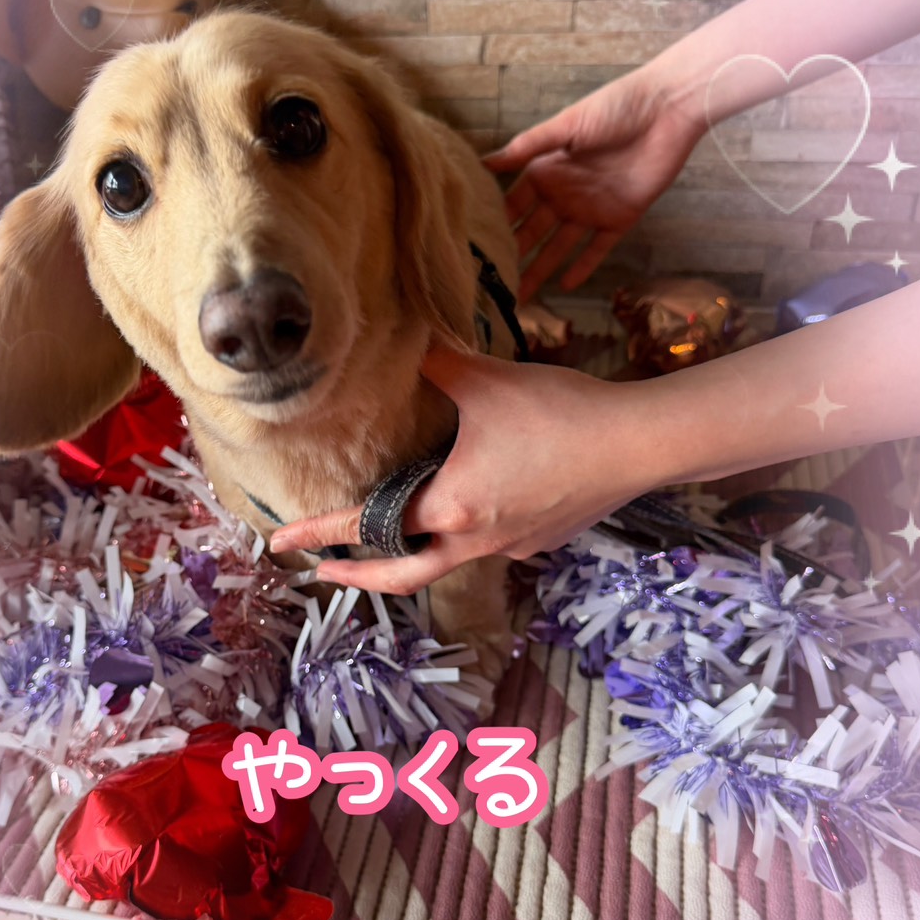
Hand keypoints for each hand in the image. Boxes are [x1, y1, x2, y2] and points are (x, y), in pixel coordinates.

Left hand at [268, 346, 659, 594]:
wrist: (638, 442)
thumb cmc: (559, 412)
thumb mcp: (486, 379)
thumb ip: (436, 363)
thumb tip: (407, 343)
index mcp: (449, 506)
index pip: (368, 526)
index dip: (320, 533)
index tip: (281, 542)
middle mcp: (475, 539)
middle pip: (404, 574)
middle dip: (360, 575)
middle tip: (326, 572)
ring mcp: (511, 546)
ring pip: (451, 557)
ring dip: (420, 547)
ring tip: (405, 523)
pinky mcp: (542, 540)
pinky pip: (494, 540)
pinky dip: (472, 527)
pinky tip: (483, 496)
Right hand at [485, 68, 703, 300]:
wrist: (666, 111)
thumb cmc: (615, 108)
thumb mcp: (566, 125)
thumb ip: (528, 147)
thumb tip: (484, 162)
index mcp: (547, 170)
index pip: (514, 205)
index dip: (497, 225)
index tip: (474, 248)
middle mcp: (564, 193)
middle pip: (533, 232)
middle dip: (514, 255)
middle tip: (491, 282)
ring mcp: (590, 209)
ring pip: (560, 247)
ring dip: (541, 269)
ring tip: (522, 296)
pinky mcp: (620, 219)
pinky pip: (597, 249)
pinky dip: (583, 267)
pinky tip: (565, 286)